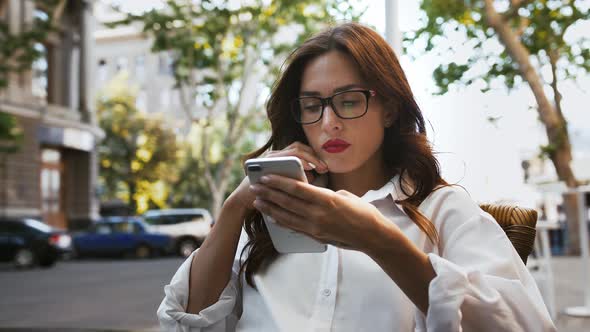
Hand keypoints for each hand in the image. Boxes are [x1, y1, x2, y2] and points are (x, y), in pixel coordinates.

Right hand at [228, 142, 328, 212]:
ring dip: (308, 159)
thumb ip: (297, 178)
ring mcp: (269, 157)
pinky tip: (305, 171)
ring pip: (293, 151)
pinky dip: (295, 164)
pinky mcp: (264, 163)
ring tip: (318, 169)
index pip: (301, 149)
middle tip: (324, 168)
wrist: (245, 198)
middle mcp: (275, 154)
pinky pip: (283, 160)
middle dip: (314, 157)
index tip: (325, 167)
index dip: (314, 156)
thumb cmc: (268, 193)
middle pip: (299, 147)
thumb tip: (313, 176)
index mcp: (281, 157)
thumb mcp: (285, 184)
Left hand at [250, 174, 387, 250]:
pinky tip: (272, 218)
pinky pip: (295, 228)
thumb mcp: (346, 195)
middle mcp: (318, 214)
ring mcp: (316, 227)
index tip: (265, 177)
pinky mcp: (317, 237)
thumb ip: (326, 193)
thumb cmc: (363, 212)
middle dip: (269, 194)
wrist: (373, 237)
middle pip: (287, 202)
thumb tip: (314, 192)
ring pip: (287, 216)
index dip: (278, 182)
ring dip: (270, 209)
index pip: (297, 188)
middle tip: (255, 188)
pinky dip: (282, 222)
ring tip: (258, 202)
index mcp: (327, 199)